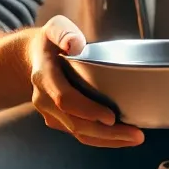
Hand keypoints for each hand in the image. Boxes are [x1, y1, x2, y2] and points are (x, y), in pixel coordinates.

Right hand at [26, 15, 144, 146]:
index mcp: (44, 77)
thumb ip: (63, 33)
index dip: (88, 110)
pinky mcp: (58, 120)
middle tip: (137, 136)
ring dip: (107, 140)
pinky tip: (122, 138)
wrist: (31, 58)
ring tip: (136, 139)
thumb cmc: (50, 42)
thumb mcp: (55, 28)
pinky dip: (101, 139)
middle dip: (106, 133)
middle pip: (75, 123)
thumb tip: (75, 44)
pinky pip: (79, 133)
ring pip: (78, 132)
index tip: (111, 117)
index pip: (65, 99)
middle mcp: (44, 99)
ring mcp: (50, 112)